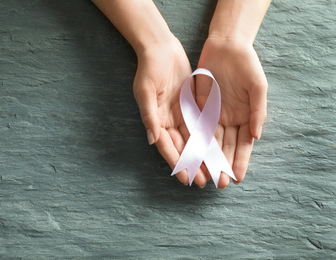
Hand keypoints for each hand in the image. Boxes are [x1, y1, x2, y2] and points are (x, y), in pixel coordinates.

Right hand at [134, 37, 209, 186]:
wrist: (161, 48)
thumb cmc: (149, 69)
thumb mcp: (146, 91)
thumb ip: (149, 116)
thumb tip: (152, 140)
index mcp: (156, 121)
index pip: (167, 147)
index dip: (177, 163)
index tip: (186, 178)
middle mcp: (168, 122)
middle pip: (182, 148)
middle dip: (193, 165)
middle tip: (204, 182)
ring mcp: (180, 115)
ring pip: (194, 140)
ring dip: (202, 156)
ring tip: (213, 171)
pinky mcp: (191, 106)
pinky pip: (201, 125)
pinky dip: (208, 138)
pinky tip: (217, 149)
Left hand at [196, 37, 267, 188]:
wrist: (226, 46)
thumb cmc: (247, 65)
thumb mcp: (258, 87)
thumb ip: (258, 111)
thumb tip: (256, 136)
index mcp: (246, 117)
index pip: (243, 145)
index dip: (241, 161)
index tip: (238, 178)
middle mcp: (229, 120)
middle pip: (225, 147)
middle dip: (222, 165)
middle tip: (219, 183)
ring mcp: (213, 115)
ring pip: (210, 141)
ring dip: (207, 159)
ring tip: (205, 175)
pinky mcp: (199, 108)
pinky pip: (196, 127)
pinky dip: (194, 142)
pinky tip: (192, 155)